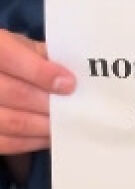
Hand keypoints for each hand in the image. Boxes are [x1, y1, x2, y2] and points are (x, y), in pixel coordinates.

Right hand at [0, 30, 74, 155]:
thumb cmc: (7, 56)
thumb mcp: (20, 46)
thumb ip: (41, 55)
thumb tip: (70, 74)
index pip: (11, 58)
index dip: (41, 72)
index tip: (69, 83)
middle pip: (14, 93)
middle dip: (48, 102)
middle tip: (74, 108)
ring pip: (11, 122)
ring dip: (43, 125)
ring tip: (65, 123)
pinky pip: (5, 142)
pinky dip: (30, 141)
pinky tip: (47, 135)